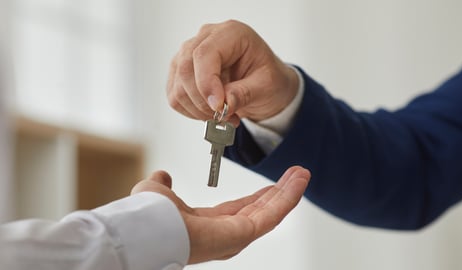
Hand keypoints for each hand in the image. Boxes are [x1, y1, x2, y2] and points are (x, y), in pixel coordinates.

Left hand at [131, 166, 309, 263]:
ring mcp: (237, 236)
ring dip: (288, 193)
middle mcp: (226, 234)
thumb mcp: (157, 191)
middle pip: (261, 210)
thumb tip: (162, 176)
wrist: (147, 228)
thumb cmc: (148, 215)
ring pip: (271, 212)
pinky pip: (272, 214)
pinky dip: (288, 197)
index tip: (272, 185)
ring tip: (303, 174)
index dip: (258, 196)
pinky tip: (298, 181)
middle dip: (280, 192)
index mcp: (208, 225)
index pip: (241, 209)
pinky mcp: (244, 234)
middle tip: (296, 175)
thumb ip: (162, 185)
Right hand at [167, 20, 298, 124]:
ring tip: (225, 116)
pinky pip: (175, 97)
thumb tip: (225, 104)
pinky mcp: (180, 73)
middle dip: (202, 101)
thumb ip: (245, 93)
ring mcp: (189, 55)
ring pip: (178, 87)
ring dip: (199, 110)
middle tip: (224, 116)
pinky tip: (212, 113)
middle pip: (185, 69)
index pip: (204, 54)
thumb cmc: (267, 77)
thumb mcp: (266, 85)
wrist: (262, 83)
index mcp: (230, 33)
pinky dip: (192, 112)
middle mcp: (206, 39)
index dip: (207, 83)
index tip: (218, 106)